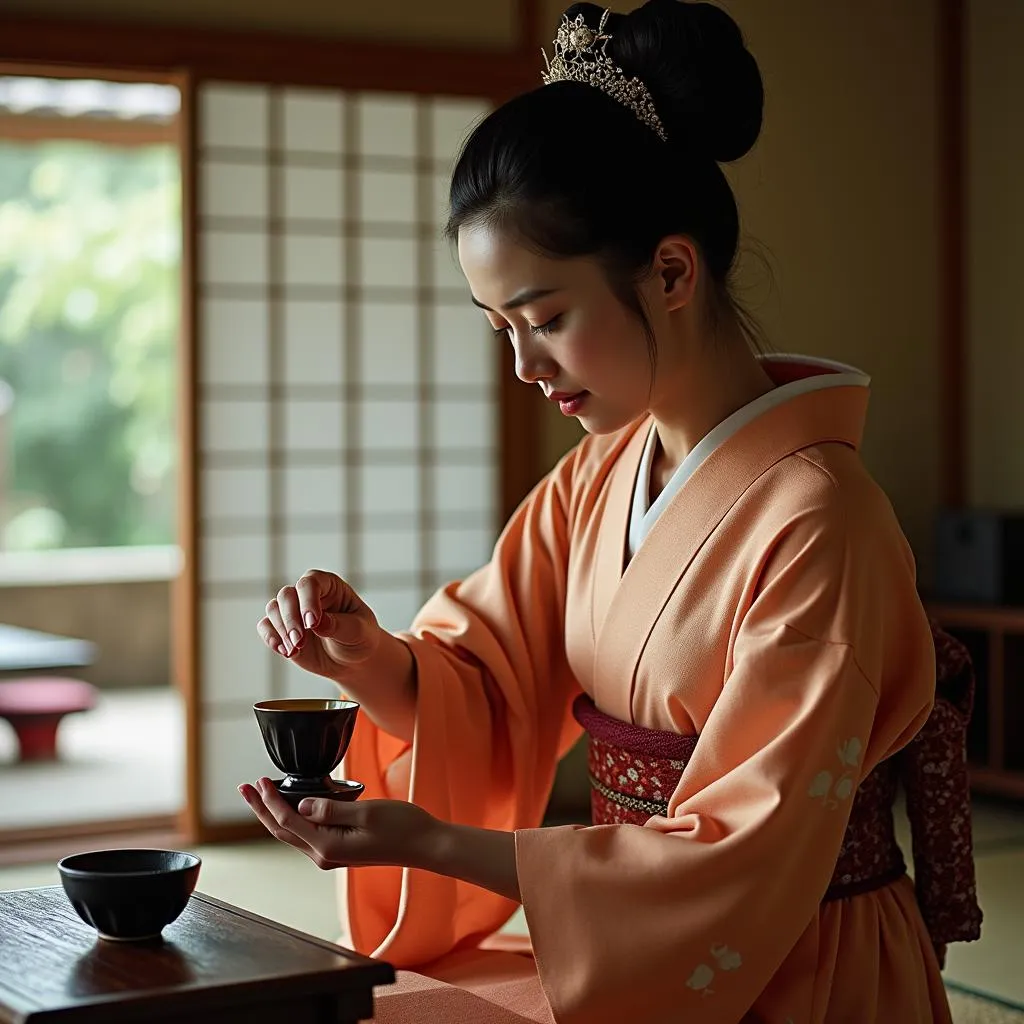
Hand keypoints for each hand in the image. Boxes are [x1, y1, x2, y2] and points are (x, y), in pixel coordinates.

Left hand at [238, 778, 521, 900]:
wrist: (425, 845)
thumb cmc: (401, 826)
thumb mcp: (366, 812)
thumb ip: (331, 809)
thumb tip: (302, 805)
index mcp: (326, 846)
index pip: (287, 821)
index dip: (270, 800)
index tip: (260, 780)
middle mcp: (323, 854)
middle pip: (282, 830)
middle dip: (261, 808)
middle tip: (245, 787)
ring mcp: (331, 854)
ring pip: (292, 832)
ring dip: (274, 812)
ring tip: (261, 793)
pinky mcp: (340, 848)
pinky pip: (308, 832)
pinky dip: (293, 817)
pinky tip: (293, 803)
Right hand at [257, 570, 381, 680]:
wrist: (353, 660)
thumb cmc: (360, 638)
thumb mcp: (359, 631)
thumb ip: (339, 625)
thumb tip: (318, 623)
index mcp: (329, 586)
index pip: (310, 583)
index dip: (308, 600)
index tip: (312, 623)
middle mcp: (308, 594)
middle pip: (287, 595)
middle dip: (291, 619)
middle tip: (300, 641)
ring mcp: (293, 611)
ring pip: (273, 609)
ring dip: (281, 630)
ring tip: (295, 650)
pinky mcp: (282, 629)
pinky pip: (266, 626)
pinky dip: (271, 638)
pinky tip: (285, 652)